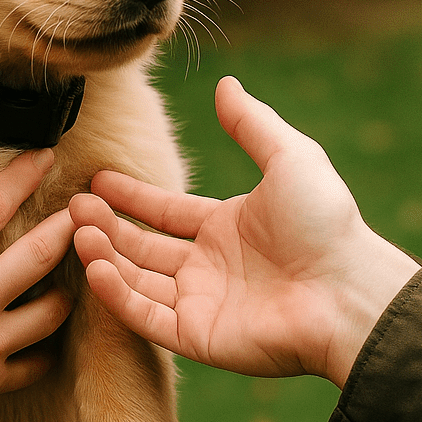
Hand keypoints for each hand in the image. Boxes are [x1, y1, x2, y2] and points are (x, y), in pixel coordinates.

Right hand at [0, 148, 73, 421]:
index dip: (19, 178)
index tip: (45, 155)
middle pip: (35, 254)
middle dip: (68, 228)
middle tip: (90, 208)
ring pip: (50, 309)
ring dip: (68, 292)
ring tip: (81, 276)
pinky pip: (38, 363)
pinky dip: (48, 353)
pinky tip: (50, 344)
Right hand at [71, 76, 418, 387]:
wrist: (348, 289)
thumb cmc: (325, 223)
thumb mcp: (289, 157)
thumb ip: (251, 123)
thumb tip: (225, 84)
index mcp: (225, 228)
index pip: (164, 213)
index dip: (130, 197)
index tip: (96, 182)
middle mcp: (208, 267)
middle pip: (142, 246)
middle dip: (106, 226)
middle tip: (73, 208)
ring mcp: (200, 304)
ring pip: (136, 280)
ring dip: (104, 256)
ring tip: (77, 231)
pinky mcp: (198, 337)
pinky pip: (146, 317)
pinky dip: (117, 295)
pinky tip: (96, 266)